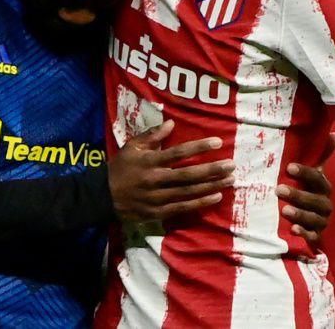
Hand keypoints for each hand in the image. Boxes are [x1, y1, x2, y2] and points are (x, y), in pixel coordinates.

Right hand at [109, 121, 234, 221]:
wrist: (103, 196)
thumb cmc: (120, 167)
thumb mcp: (132, 147)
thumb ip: (152, 136)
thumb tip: (171, 123)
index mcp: (149, 161)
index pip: (178, 153)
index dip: (198, 147)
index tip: (218, 142)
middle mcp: (155, 179)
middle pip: (188, 175)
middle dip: (212, 170)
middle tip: (231, 164)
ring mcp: (157, 197)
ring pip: (189, 192)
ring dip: (211, 185)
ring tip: (230, 179)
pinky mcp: (158, 212)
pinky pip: (183, 208)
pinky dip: (200, 203)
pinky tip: (216, 196)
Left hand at [275, 131, 334, 245]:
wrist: (312, 218)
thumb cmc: (308, 190)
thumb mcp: (314, 173)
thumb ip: (321, 155)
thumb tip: (334, 133)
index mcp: (324, 187)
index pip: (318, 178)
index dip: (305, 172)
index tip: (289, 167)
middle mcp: (326, 204)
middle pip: (316, 200)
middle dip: (298, 195)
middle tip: (278, 189)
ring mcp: (322, 220)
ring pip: (314, 218)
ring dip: (300, 214)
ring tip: (284, 211)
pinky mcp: (316, 235)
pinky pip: (313, 236)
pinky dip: (304, 233)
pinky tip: (293, 230)